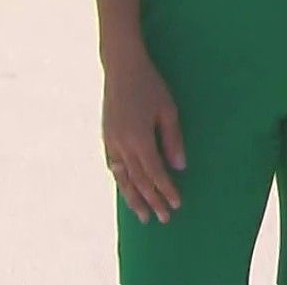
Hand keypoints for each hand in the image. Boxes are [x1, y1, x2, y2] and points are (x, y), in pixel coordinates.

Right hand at [101, 47, 186, 224]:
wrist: (121, 67)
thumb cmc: (150, 85)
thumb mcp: (168, 110)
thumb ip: (173, 140)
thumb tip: (179, 167)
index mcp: (139, 139)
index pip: (155, 173)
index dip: (165, 190)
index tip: (176, 204)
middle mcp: (122, 145)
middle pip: (139, 180)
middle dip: (152, 201)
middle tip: (163, 218)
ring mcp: (111, 141)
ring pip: (123, 177)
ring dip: (133, 198)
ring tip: (143, 215)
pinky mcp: (106, 136)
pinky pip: (114, 165)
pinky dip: (121, 180)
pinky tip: (127, 188)